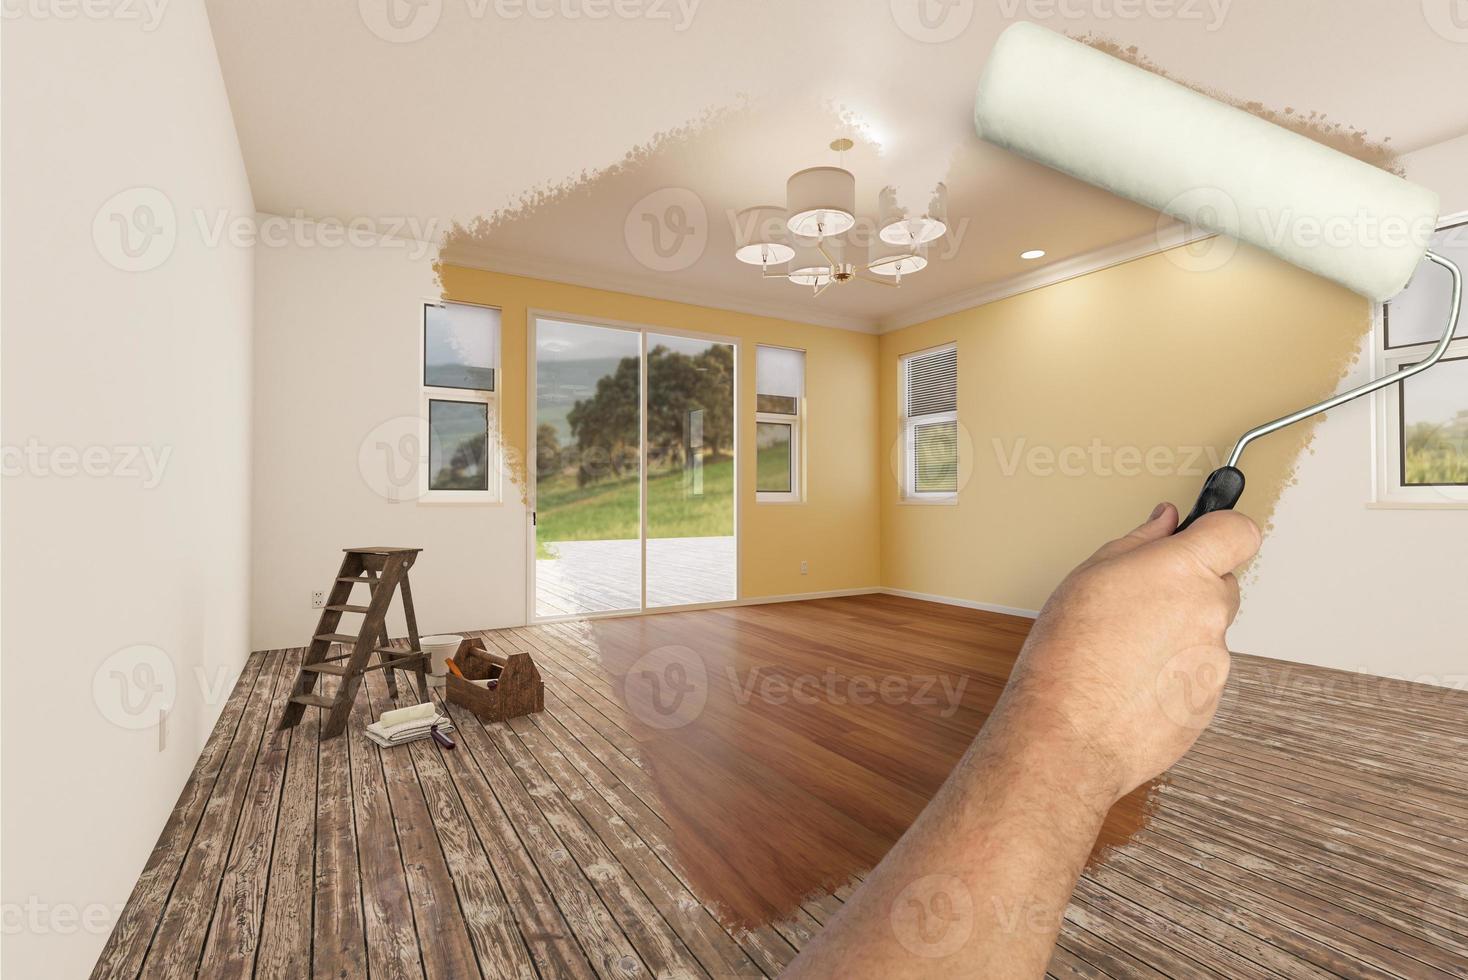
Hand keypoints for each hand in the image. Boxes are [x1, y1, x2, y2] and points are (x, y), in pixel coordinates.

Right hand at [993, 502, 1260, 811]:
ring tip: (1121, 654)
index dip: (1223, 530)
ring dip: (1174, 638)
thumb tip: (1166, 524)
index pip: (1238, 532)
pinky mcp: (1208, 705)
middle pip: (1220, 587)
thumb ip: (1138, 543)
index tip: (1206, 534)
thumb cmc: (1067, 656)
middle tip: (1138, 604)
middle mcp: (1210, 615)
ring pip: (1204, 636)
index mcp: (1184, 573)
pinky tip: (1128, 685)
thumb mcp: (1088, 577)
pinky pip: (1195, 677)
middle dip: (1187, 590)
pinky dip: (1169, 677)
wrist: (1067, 736)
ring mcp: (1214, 664)